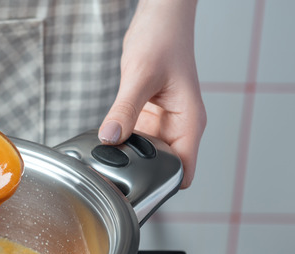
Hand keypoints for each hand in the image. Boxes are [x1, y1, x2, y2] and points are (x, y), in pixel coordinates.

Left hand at [98, 0, 205, 188]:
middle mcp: (177, 126)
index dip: (163, 186)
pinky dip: (121, 142)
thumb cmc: (164, 39)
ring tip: (106, 157)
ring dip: (127, 158)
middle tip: (112, 174)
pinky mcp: (146, 115)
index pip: (183, 170)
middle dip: (139, 173)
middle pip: (161, 167)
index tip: (138, 192)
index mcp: (189, 122)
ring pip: (144, 154)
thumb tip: (110, 137)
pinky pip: (133, 138)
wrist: (159, 19)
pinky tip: (106, 140)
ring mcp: (162, 122)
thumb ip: (125, 109)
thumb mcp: (141, 76)